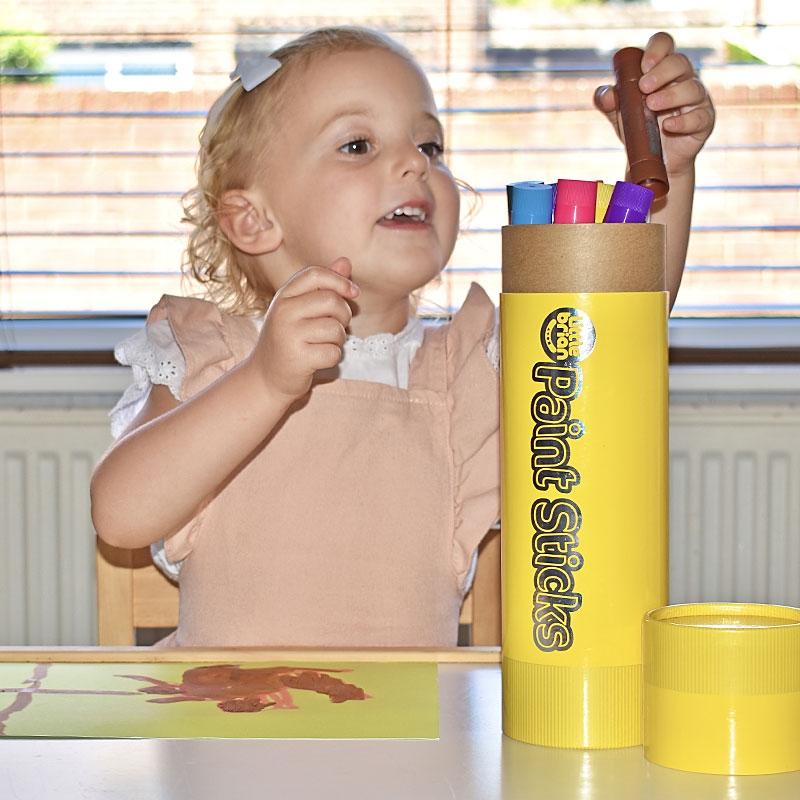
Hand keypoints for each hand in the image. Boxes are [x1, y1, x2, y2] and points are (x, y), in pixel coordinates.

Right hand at [249, 256, 358, 401]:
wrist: (266, 377)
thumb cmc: (290, 339)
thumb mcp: (301, 309)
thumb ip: (324, 286)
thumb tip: (346, 261)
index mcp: (284, 296)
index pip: (315, 274)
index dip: (340, 281)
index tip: (353, 292)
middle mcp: (283, 312)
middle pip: (331, 301)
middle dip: (344, 314)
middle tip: (337, 326)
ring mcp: (289, 335)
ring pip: (335, 329)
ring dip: (338, 339)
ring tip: (323, 344)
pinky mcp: (298, 359)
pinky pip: (333, 352)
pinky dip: (333, 357)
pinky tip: (318, 360)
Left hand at [594, 32, 715, 177]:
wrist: (652, 159)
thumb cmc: (639, 126)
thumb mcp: (620, 113)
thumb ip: (608, 101)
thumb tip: (607, 95)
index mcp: (663, 69)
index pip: (665, 44)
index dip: (657, 49)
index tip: (643, 66)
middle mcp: (684, 78)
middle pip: (680, 63)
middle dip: (661, 72)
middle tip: (643, 87)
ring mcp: (697, 99)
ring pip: (692, 88)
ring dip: (671, 95)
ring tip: (651, 105)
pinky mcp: (704, 121)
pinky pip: (699, 117)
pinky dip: (683, 121)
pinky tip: (668, 126)